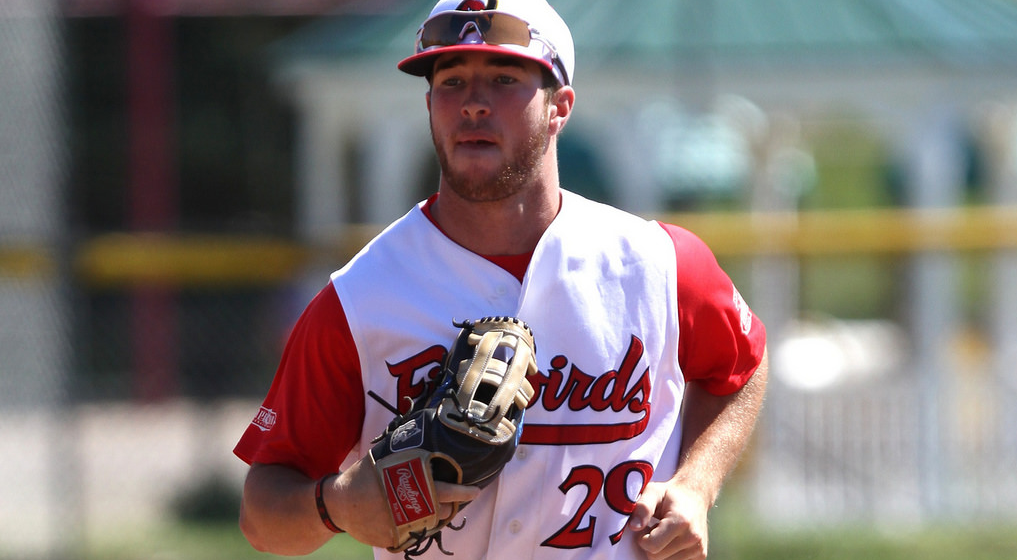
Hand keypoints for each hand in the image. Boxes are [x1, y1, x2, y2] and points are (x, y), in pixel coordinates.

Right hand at [328, 457, 479, 548]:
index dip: (464, 492)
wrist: (338, 504)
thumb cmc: (363, 476)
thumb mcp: (383, 458)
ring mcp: (401, 527)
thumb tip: (423, 428)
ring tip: (442, 506)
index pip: (445, 490)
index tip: (475, 491)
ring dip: (440, 515)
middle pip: (443, 510)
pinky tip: (419, 516)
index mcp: (407, 486)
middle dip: (454, 505)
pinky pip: (416, 534)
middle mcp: (407, 508)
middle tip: (460, 498)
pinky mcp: (394, 540)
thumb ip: (405, 451)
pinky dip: (421, 525)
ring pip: (432, 524)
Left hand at [628, 480, 710, 559]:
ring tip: (665, 533)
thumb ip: (643, 507)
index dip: (642, 538)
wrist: (695, 496)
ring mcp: (698, 549)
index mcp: (681, 521)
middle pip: (656, 557)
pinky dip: (669, 555)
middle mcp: (693, 537)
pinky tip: (672, 540)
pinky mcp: (701, 556)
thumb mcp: (653, 491)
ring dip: (660, 550)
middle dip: (651, 545)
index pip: (652, 546)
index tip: (646, 527)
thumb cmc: (670, 495)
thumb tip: (634, 526)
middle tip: (655, 528)